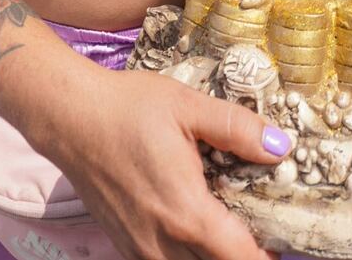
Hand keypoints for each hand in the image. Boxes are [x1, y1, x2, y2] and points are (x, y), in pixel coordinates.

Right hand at [52, 66, 288, 259]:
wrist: (70, 117)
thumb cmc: (128, 107)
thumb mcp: (188, 106)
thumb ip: (237, 128)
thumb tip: (281, 146)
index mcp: (186, 211)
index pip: (240, 259)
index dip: (266, 256)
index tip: (279, 238)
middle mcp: (162, 242)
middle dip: (240, 255)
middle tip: (257, 228)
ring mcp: (139, 248)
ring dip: (210, 255)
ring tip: (225, 226)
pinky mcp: (124, 244)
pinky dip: (184, 254)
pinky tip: (190, 223)